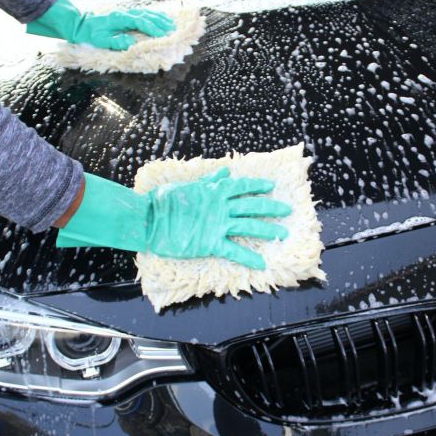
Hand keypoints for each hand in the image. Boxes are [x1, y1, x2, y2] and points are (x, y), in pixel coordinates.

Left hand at [27, 0, 174, 50]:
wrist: (79, 24)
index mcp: (119, 19)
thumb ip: (116, 42)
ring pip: (146, 13)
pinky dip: (153, 16)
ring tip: (171, 23)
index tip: (163, 34)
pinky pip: (143, 14)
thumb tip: (131, 43)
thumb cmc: (89, 34)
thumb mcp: (100, 40)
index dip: (152, 28)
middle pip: (146, 15)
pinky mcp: (125, 15)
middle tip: (172, 29)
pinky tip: (160, 19)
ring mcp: (125, 13)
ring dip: (159, 18)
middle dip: (160, 23)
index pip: (140, 22)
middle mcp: (124, 13)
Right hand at [147, 167, 290, 268]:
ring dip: (268, 230)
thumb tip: (225, 171)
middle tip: (287, 210)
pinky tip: (262, 264)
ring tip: (283, 234)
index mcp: (214, 191)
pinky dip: (249, 258)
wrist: (149, 219)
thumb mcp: (189, 185)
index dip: (257, 186)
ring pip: (249, 226)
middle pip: (252, 206)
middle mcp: (220, 206)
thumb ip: (209, 180)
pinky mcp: (210, 243)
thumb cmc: (164, 201)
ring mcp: (217, 225)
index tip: (271, 186)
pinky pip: (234, 251)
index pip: (242, 186)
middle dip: (271, 208)